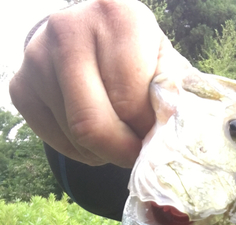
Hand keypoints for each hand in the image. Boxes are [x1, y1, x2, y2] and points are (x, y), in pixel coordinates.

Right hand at [9, 0, 190, 167]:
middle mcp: (68, 29)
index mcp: (116, 16)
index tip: (154, 137)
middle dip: (120, 152)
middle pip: (92, 125)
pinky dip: (81, 151)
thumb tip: (171, 141)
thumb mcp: (165, 67)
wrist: (94, 40)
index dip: (145, 133)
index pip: (129, 103)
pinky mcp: (20, 86)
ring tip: (117, 134)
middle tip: (135, 153)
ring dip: (103, 152)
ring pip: (75, 138)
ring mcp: (36, 57)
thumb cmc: (139, 58)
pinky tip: (93, 132)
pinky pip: (56, 143)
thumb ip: (172, 97)